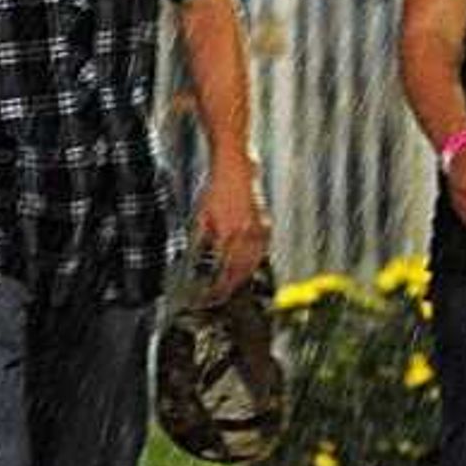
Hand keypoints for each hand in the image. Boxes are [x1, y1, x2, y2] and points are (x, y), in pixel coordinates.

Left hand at [193, 160, 271, 297]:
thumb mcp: (202, 215)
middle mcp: (245, 234)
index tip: (209, 297)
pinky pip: (261, 250)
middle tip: (220, 297)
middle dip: (229, 287)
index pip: (223, 271)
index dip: (216, 287)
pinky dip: (254, 261)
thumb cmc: (215, 188)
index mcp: (227, 233)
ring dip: (242, 277)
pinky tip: (249, 266)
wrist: (236, 167)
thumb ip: (203, 240)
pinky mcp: (265, 223)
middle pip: (239, 271)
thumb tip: (200, 262)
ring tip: (233, 286)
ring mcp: (258, 229)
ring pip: (253, 262)